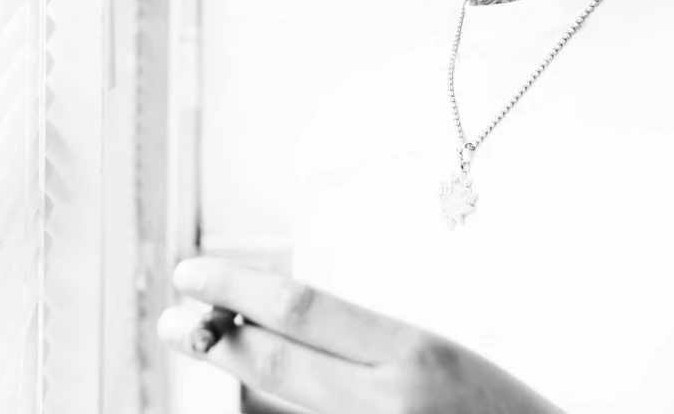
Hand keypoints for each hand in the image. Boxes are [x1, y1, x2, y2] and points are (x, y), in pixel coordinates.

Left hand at [157, 257, 564, 413]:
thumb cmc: (502, 413)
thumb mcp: (441, 358)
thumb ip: (369, 345)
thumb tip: (281, 319)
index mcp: (415, 355)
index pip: (301, 310)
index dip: (234, 289)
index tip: (191, 274)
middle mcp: (390, 402)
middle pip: (276, 361)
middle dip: (213, 336)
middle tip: (171, 317)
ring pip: (287, 403)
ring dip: (245, 370)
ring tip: (208, 341)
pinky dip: (285, 407)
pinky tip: (268, 384)